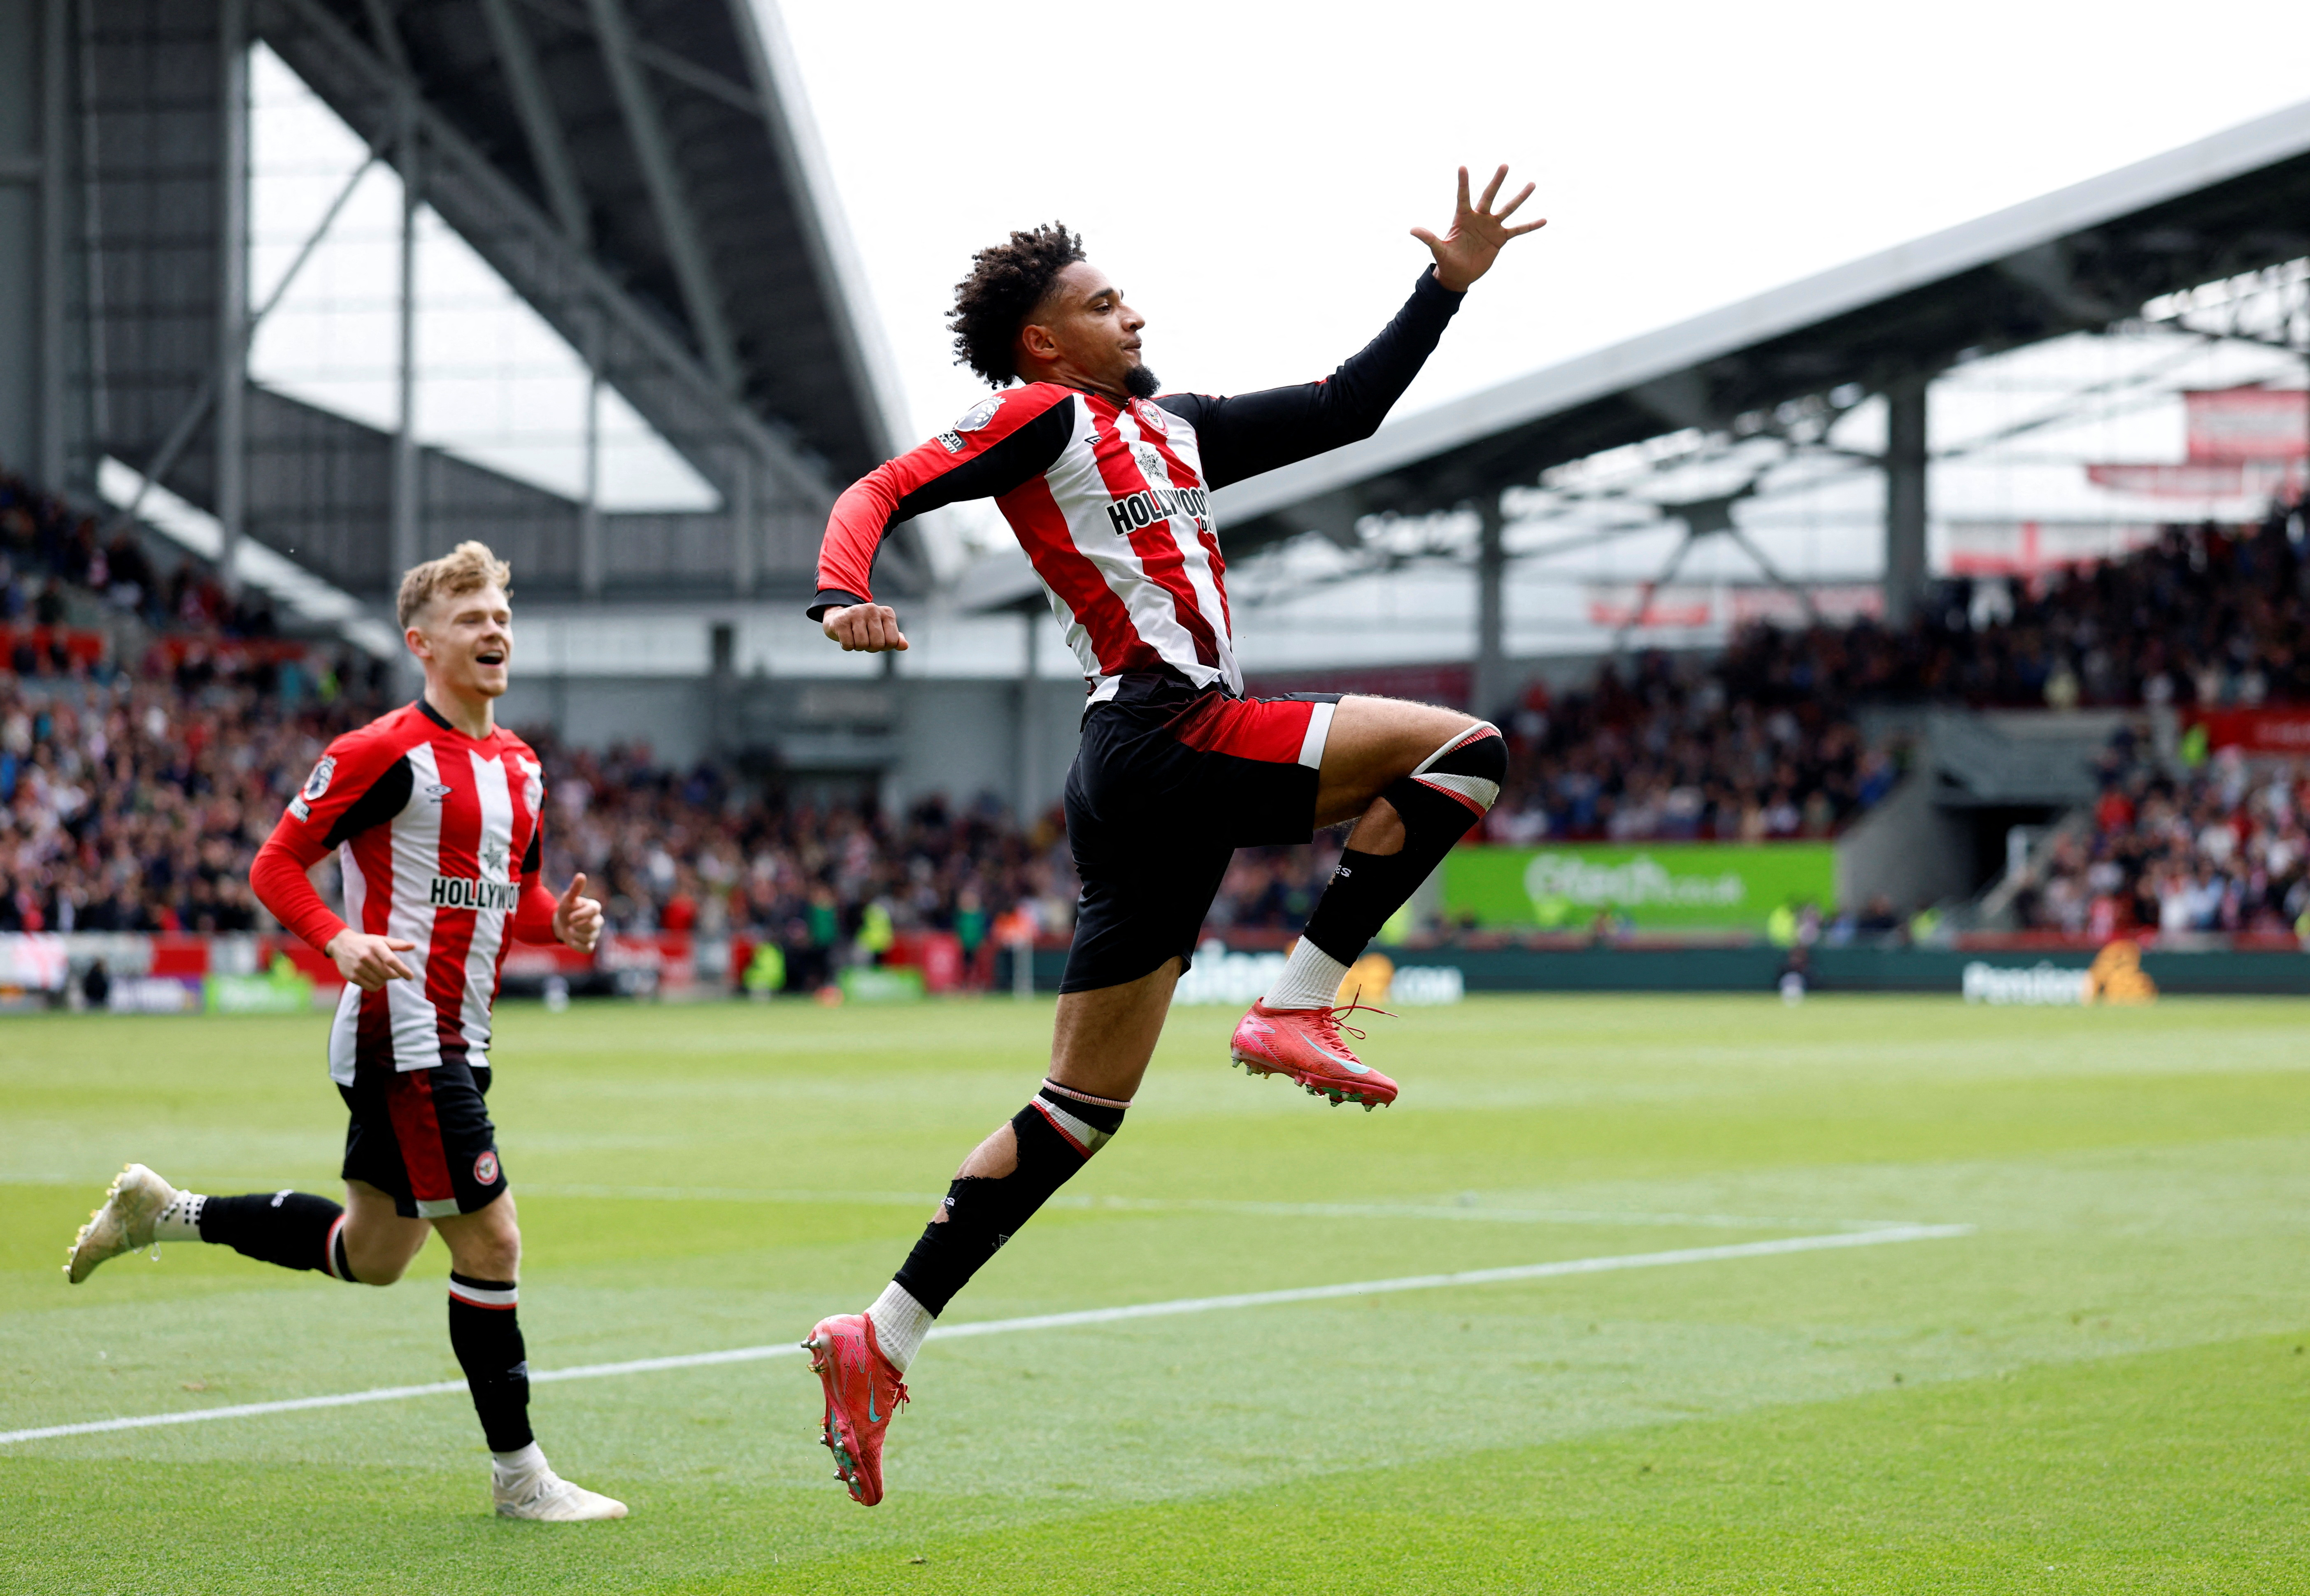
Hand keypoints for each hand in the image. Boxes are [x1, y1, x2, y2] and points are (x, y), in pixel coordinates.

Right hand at [326, 930, 416, 990]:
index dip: (403, 970)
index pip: (391, 960)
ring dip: (385, 980)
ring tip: (383, 974)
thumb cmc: (366, 943)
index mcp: (375, 946)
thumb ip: (397, 944)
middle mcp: (365, 956)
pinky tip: (376, 979)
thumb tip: (413, 946)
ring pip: (379, 982)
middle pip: (387, 973)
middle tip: (395, 973)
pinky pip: (371, 987)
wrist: (342, 944)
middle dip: (395, 975)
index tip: (411, 977)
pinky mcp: (352, 976)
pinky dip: (377, 986)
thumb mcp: (381, 940)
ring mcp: (357, 967)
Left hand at [554, 872, 603, 953]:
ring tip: (570, 930)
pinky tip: (572, 940)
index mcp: (594, 908)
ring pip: (589, 937)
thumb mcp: (568, 899)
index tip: (570, 917)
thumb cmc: (566, 909)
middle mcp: (597, 920)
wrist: (560, 924)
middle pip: (594, 926)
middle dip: (579, 926)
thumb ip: (575, 889)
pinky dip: (578, 945)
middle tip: (570, 924)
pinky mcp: (590, 944)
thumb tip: (581, 875)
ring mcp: (595, 933)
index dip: (582, 914)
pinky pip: (587, 949)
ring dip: (576, 935)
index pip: (595, 910)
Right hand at [822, 604, 908, 652]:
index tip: (877, 639)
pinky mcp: (841, 619)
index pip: (892, 641)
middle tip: (864, 640)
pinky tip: (845, 636)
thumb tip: (905, 646)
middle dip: (870, 648)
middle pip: (878, 644)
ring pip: (862, 645)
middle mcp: (873, 609)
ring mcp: (856, 612)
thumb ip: (895, 639)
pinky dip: (846, 646)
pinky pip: (848, 644)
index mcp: (887, 612)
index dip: (884, 647)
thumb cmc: (865, 627)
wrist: (838, 617)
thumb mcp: (883, 631)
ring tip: (854, 637)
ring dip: (858, 647)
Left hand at [1412, 164, 1545, 292]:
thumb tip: (1412, 229)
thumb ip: (1428, 238)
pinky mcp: (1500, 239)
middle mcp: (1479, 218)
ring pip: (1508, 208)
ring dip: (1520, 197)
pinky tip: (1544, 220)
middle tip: (1504, 165)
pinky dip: (1530, 226)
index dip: (1463, 183)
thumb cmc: (1447, 260)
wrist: (1458, 275)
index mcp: (1463, 217)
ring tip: (1532, 183)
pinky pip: (1518, 230)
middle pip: (1489, 196)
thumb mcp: (1438, 249)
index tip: (1462, 167)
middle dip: (1496, 181)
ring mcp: (1491, 227)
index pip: (1463, 196)